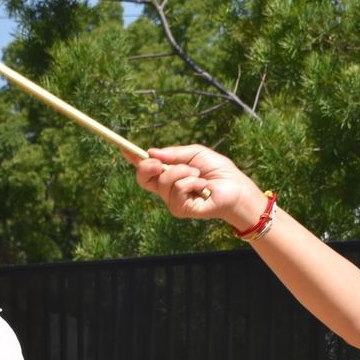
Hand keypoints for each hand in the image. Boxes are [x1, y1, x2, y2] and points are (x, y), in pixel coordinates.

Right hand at [135, 145, 268, 230]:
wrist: (235, 188)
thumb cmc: (218, 171)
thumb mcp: (195, 154)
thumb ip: (174, 154)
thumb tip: (151, 152)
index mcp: (168, 174)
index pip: (146, 168)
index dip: (134, 159)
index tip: (124, 149)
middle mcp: (167, 189)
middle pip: (142, 178)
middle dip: (147, 166)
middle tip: (158, 161)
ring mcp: (172, 200)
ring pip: (164, 181)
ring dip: (183, 172)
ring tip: (199, 175)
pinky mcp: (180, 210)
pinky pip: (177, 191)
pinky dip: (191, 183)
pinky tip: (203, 186)